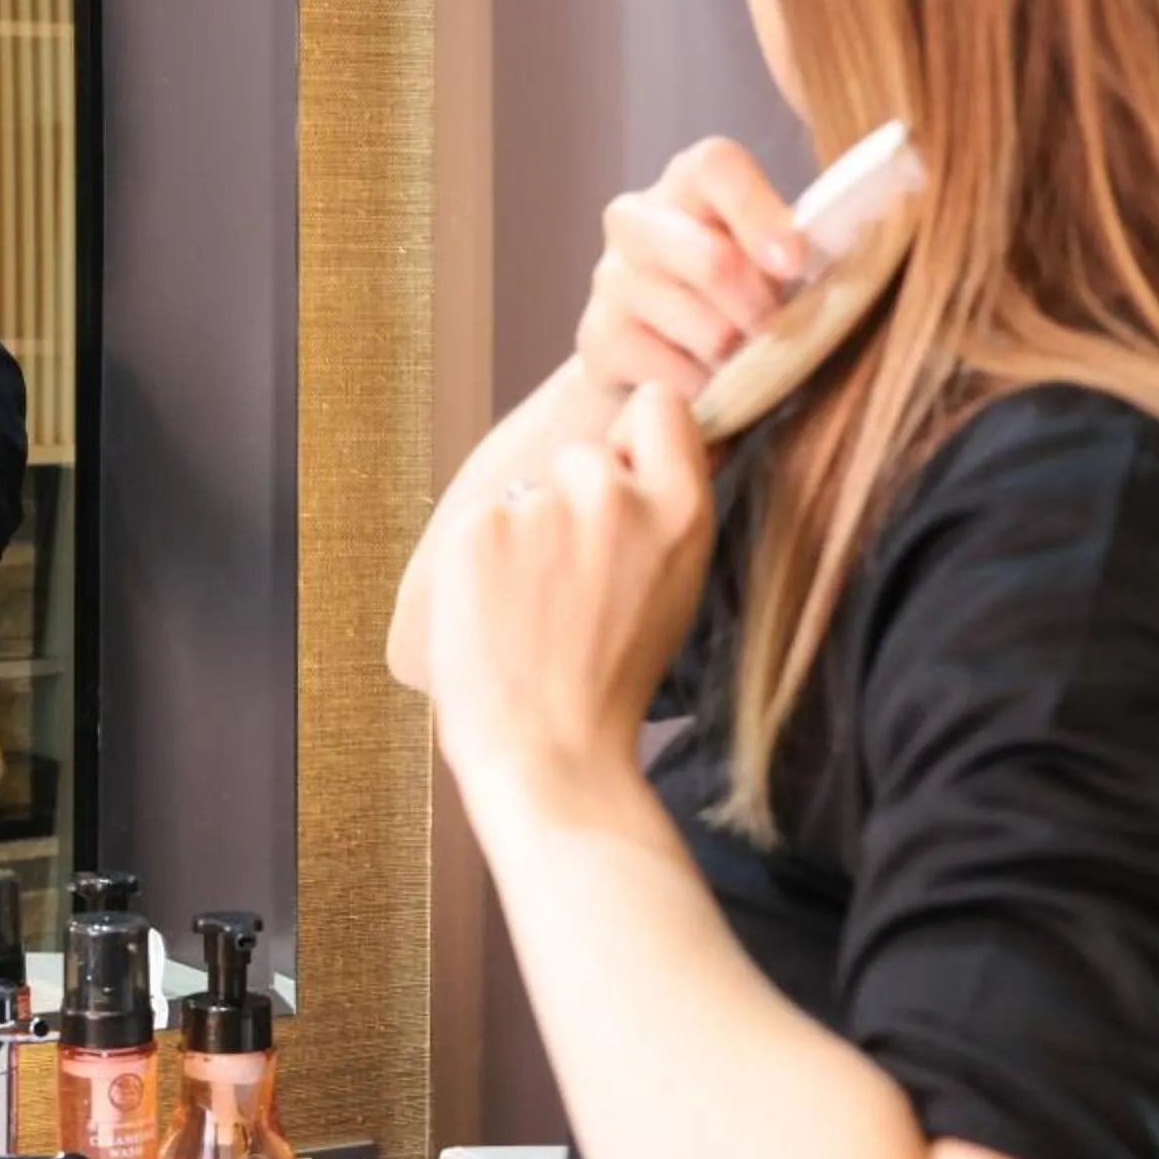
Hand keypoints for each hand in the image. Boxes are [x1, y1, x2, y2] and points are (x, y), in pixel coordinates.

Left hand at [425, 383, 716, 787]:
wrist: (546, 752)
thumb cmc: (608, 682)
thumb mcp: (672, 590)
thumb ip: (659, 515)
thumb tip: (635, 450)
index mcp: (680, 512)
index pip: (660, 406)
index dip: (635, 438)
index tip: (624, 477)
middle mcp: (615, 495)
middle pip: (581, 456)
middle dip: (570, 503)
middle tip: (568, 588)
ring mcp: (543, 507)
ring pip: (526, 492)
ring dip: (523, 535)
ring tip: (530, 611)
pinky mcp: (478, 525)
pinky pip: (479, 521)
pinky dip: (480, 560)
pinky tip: (495, 613)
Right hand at [578, 138, 805, 399]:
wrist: (658, 361)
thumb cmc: (735, 298)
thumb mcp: (768, 261)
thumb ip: (794, 247)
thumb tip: (852, 249)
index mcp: (687, 183)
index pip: (715, 166)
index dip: (759, 212)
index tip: (798, 264)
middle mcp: (635, 218)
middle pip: (712, 260)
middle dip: (761, 310)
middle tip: (779, 333)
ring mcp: (610, 279)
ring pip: (705, 329)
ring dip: (739, 357)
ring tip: (742, 361)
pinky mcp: (597, 339)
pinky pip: (674, 375)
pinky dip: (705, 390)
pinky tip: (707, 385)